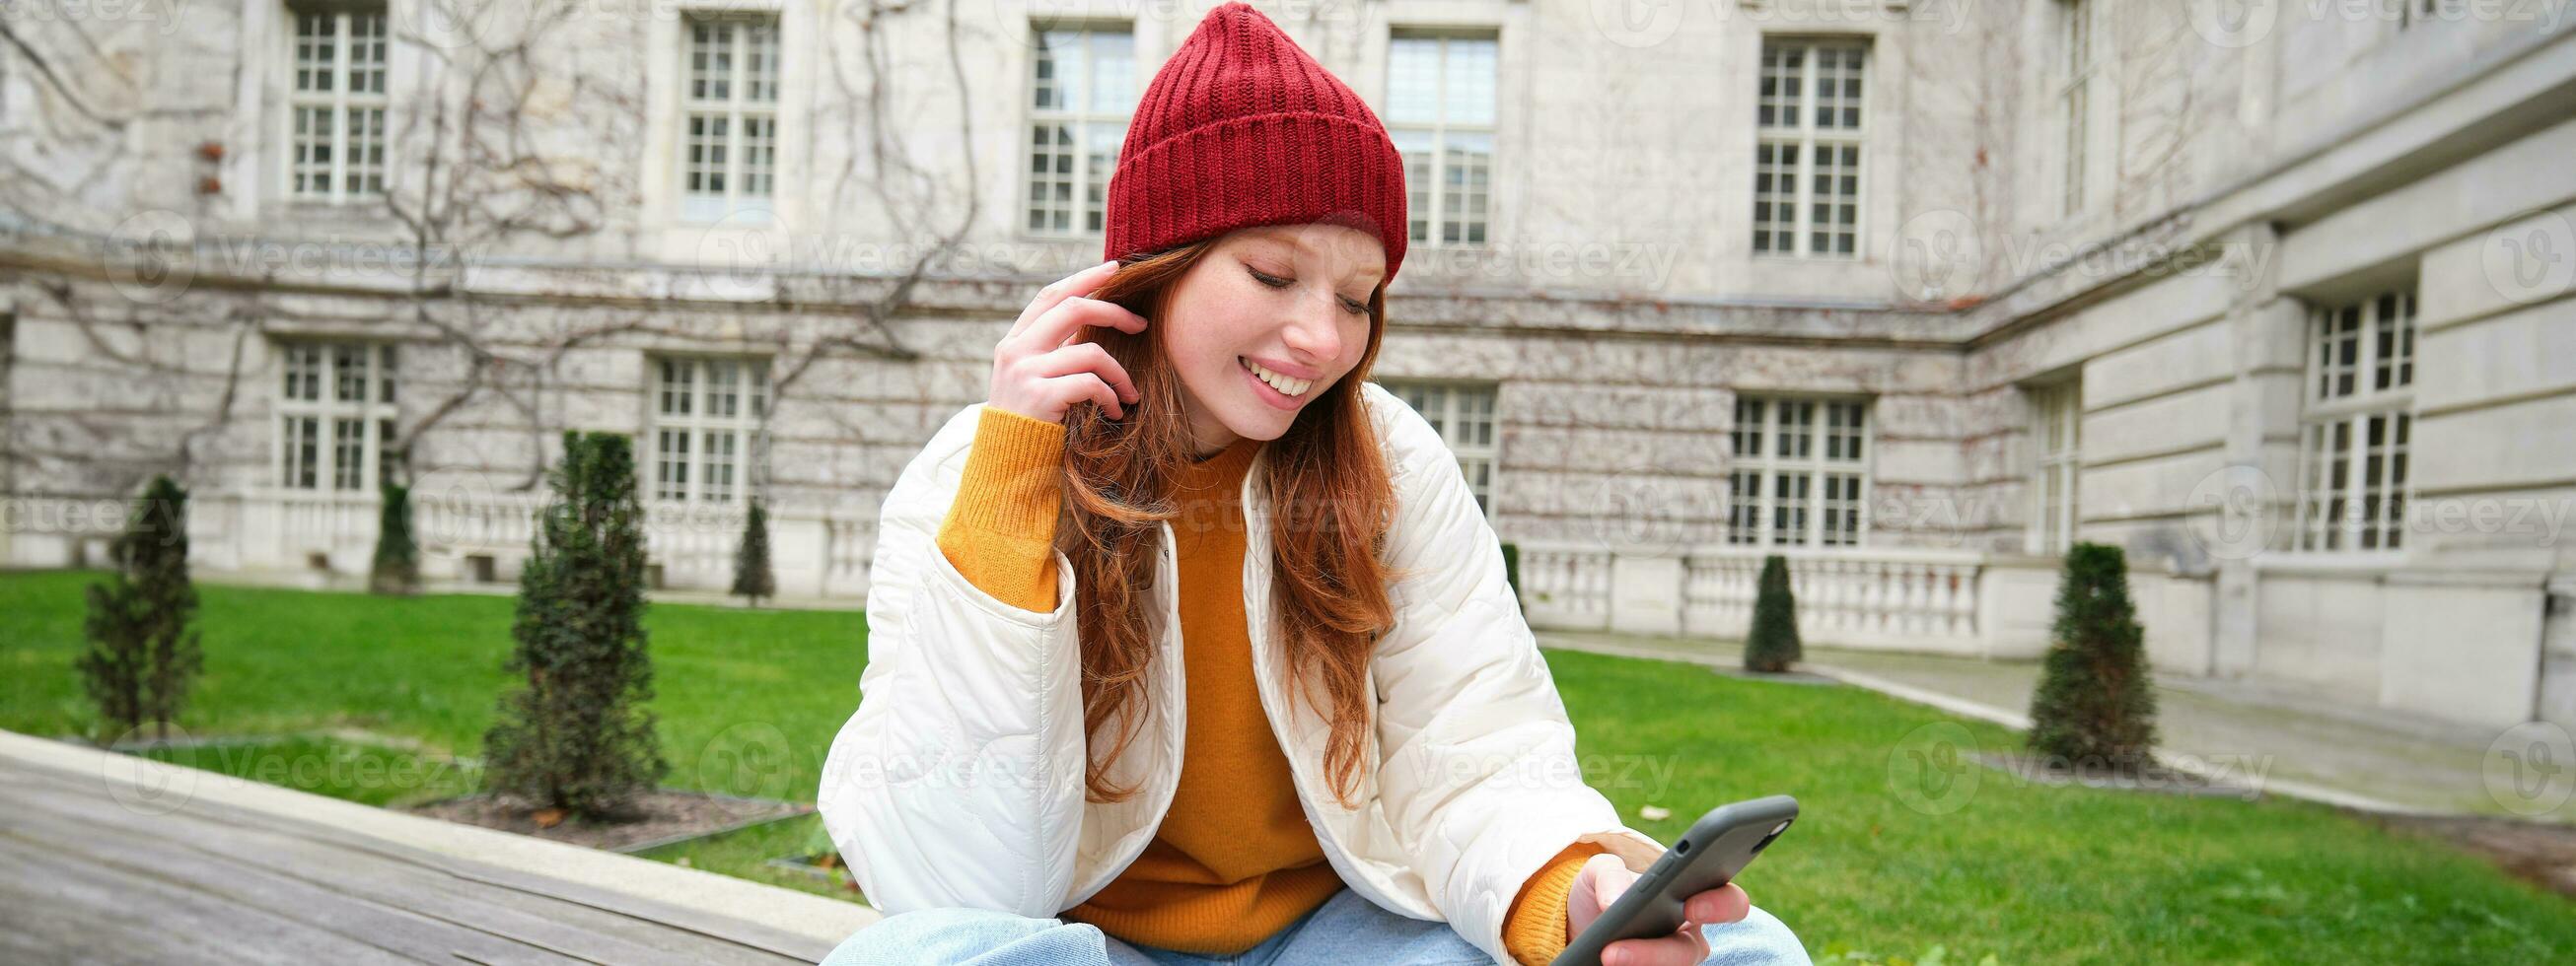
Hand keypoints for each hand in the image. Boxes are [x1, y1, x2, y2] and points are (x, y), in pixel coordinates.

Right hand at [988, 260, 1150, 422]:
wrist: (1004, 466)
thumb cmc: (1028, 423)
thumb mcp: (1031, 380)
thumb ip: (1050, 351)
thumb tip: (1092, 320)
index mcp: (1013, 342)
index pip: (1050, 296)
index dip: (1083, 278)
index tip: (1114, 269)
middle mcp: (1015, 351)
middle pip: (1073, 309)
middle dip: (1114, 311)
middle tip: (1141, 324)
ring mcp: (1025, 372)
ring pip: (1091, 352)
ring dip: (1121, 374)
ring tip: (1130, 394)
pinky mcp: (1040, 396)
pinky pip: (1092, 384)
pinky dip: (1112, 397)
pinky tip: (1115, 412)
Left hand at [1565, 853, 1750, 965]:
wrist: (1580, 922)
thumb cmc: (1604, 890)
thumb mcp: (1601, 871)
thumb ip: (1610, 875)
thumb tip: (1614, 901)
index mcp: (1693, 897)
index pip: (1726, 900)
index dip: (1719, 905)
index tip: (1690, 906)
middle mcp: (1688, 935)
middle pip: (1696, 951)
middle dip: (1663, 952)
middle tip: (1624, 950)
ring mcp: (1671, 961)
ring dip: (1642, 962)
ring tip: (1608, 955)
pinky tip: (1605, 963)